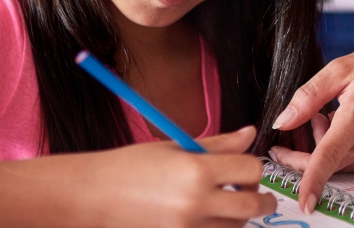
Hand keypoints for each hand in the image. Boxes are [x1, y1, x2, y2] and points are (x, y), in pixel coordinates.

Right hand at [84, 127, 275, 227]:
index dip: (253, 167)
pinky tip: (205, 218)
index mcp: (197, 170)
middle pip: (252, 205)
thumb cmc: (129, 168)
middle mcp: (196, 201)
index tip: (246, 169)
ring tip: (223, 205)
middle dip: (261, 199)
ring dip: (238, 217)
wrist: (91, 196)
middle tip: (256, 195)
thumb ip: (218, 144)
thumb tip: (249, 134)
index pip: (251, 168)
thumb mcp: (175, 147)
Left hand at [266, 32, 353, 213]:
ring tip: (341, 116)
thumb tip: (283, 121)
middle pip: (331, 165)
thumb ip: (308, 97)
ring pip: (346, 167)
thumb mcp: (342, 69)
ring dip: (334, 149)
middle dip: (309, 150)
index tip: (303, 202)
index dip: (312, 181)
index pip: (329, 157)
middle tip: (312, 121)